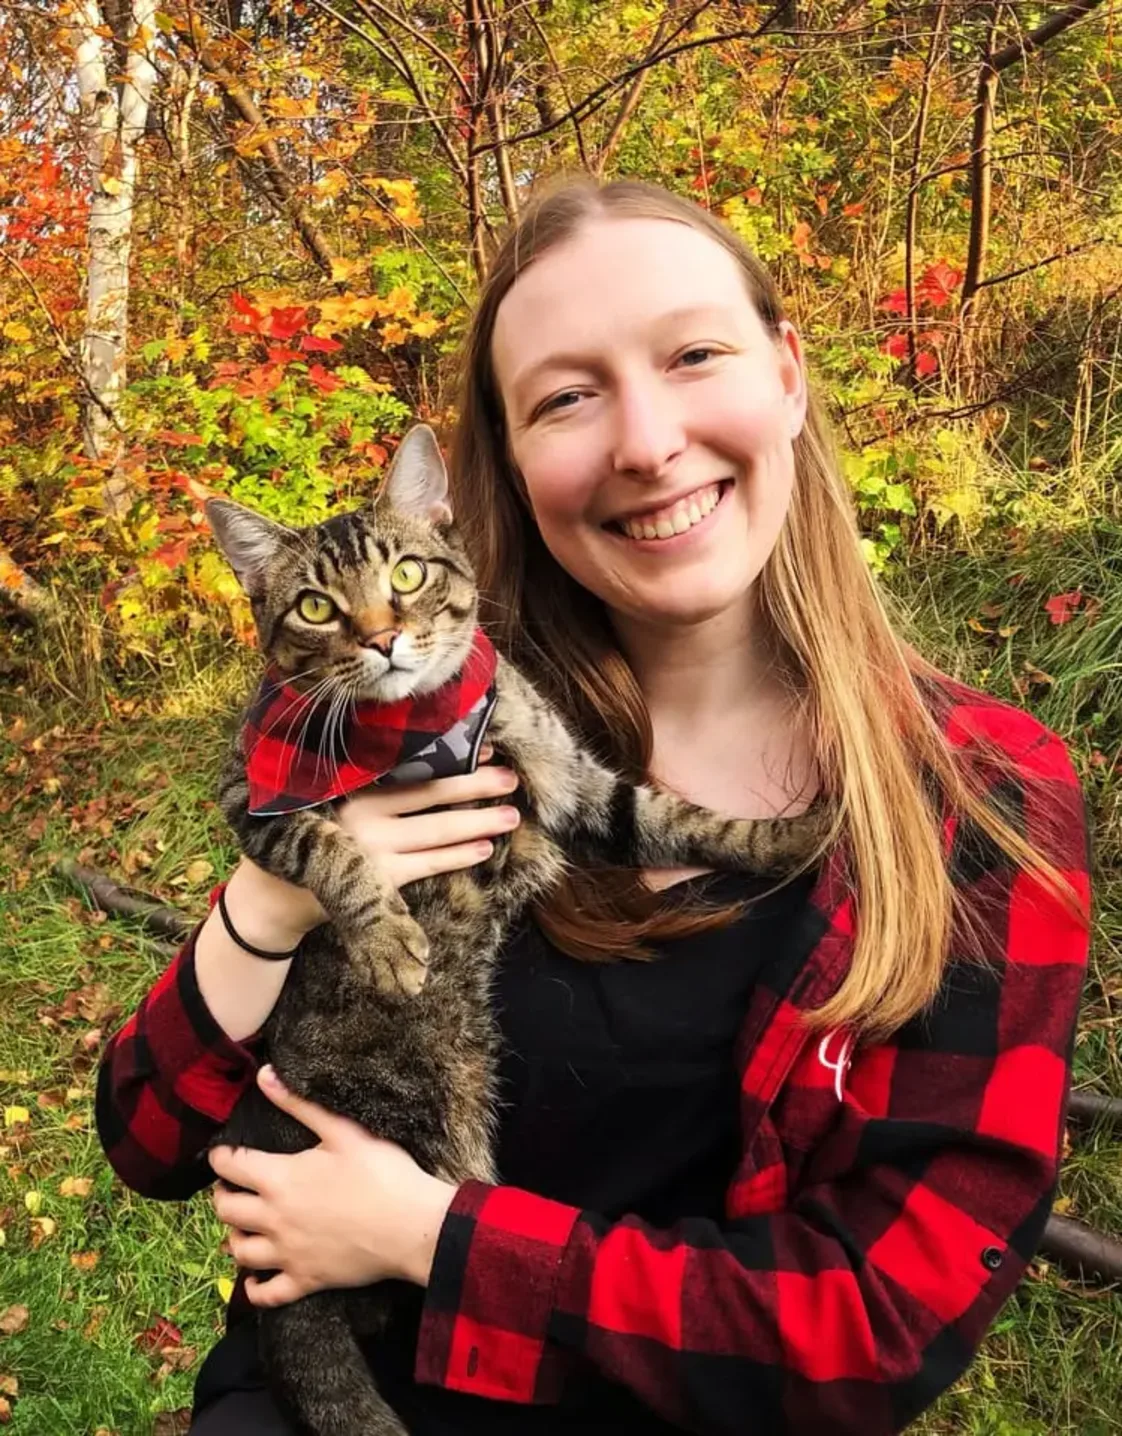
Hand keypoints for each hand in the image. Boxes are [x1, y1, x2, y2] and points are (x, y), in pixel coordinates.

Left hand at [209, 1065, 456, 1307]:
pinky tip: (254, 1280)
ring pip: (240, 1252)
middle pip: (226, 1211)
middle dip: (223, 1196)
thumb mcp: (342, 1130)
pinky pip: (267, 1293)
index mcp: (280, 1178)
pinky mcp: (306, 1280)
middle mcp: (274, 1218)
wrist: (411, 1227)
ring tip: (242, 1227)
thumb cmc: (381, 1173)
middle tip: (233, 1188)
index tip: (222, 1154)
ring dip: (234, 1237)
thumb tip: (264, 1075)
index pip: (231, 1166)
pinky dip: (254, 1288)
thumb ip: (299, 1104)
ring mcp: (288, 1253)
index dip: (220, 1158)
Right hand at [232, 746, 521, 935]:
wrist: (280, 891)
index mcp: (352, 782)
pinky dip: (458, 856)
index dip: (453, 757)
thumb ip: (371, 779)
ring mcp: (370, 845)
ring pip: (437, 829)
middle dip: (477, 785)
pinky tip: (484, 848)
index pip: (412, 765)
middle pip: (432, 792)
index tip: (488, 751)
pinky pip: (428, 864)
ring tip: (510, 815)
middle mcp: (361, 809)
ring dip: (479, 821)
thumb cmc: (319, 832)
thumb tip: (433, 758)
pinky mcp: (378, 879)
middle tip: (512, 779)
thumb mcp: (334, 796)